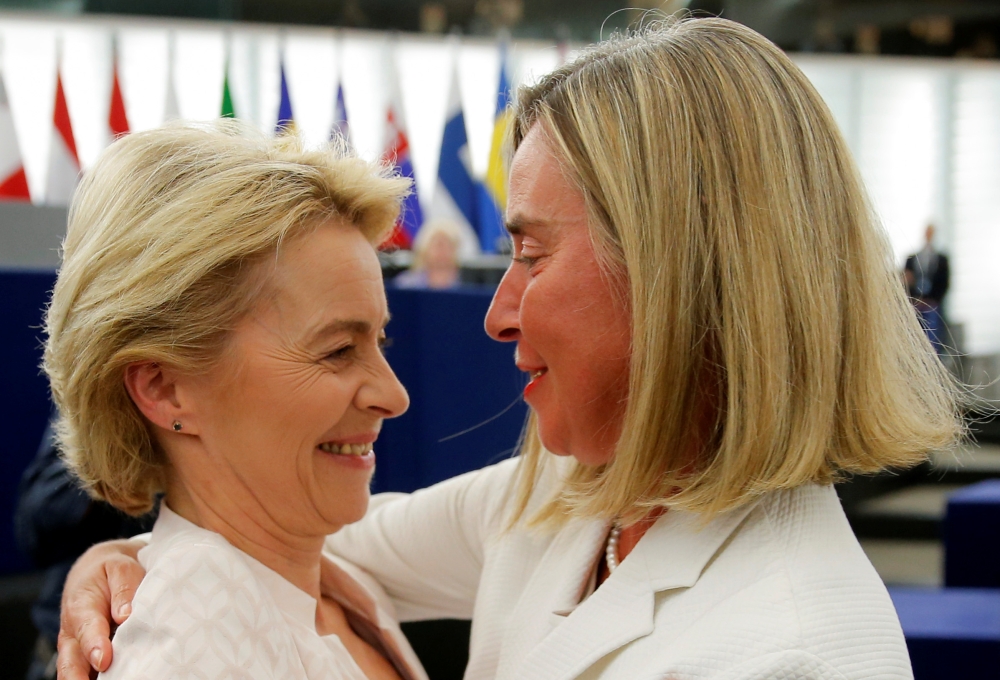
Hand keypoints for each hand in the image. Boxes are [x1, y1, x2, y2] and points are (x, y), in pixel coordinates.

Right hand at [57, 539, 145, 679]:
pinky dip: (95, 679)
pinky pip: (87, 673)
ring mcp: (76, 648)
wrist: (96, 571)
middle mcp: (73, 632)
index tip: (103, 659)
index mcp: (81, 606)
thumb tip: (125, 615)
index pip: (86, 628)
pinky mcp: (85, 657)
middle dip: (79, 676)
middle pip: (71, 661)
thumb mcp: (120, 568)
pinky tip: (114, 679)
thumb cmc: (111, 570)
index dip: (94, 645)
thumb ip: (124, 588)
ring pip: (75, 671)